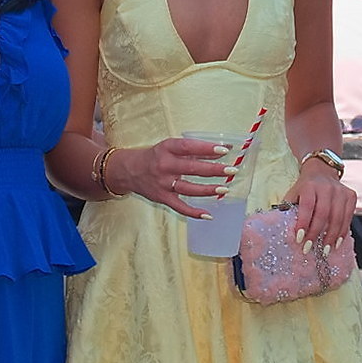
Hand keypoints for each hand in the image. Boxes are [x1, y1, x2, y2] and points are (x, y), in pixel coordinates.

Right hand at [112, 138, 233, 217]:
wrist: (129, 170)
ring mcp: (163, 184)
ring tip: (225, 188)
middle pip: (192, 168)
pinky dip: (194, 212)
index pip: (189, 147)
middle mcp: (165, 166)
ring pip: (189, 188)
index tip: (224, 150)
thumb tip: (221, 150)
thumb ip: (193, 149)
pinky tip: (208, 215)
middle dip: (214, 169)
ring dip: (208, 189)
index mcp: (167, 149)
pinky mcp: (162, 198)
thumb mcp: (170, 147)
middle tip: (232, 170)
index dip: (206, 148)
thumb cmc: (155, 156)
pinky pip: (180, 207)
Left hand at [279, 163, 354, 246]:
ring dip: (331, 236)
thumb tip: (281, 229)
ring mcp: (341, 191)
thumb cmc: (305, 187)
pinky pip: (348, 217)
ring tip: (324, 250)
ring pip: (338, 217)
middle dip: (316, 233)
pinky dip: (342, 232)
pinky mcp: (351, 196)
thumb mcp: (294, 193)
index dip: (304, 223)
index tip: (299, 239)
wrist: (322, 171)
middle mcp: (327, 187)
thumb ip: (289, 208)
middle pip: (323, 214)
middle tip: (309, 248)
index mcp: (309, 185)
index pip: (307, 206)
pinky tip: (337, 242)